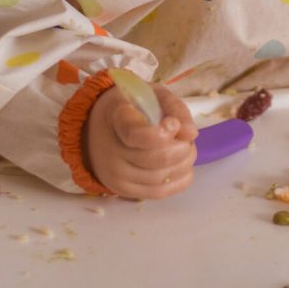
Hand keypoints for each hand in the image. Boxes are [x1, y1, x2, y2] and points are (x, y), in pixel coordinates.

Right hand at [83, 84, 197, 198]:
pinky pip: (159, 193)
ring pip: (161, 177)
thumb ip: (175, 108)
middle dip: (183, 148)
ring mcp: (116, 175)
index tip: (173, 124)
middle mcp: (112, 151)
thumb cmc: (131, 107)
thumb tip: (191, 134)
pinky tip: (181, 165)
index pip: (136, 134)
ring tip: (185, 148)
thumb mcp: (153, 94)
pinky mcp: (123, 191)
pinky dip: (179, 180)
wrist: (97, 129)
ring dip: (184, 163)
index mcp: (117, 118)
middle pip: (157, 158)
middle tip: (186, 137)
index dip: (160, 133)